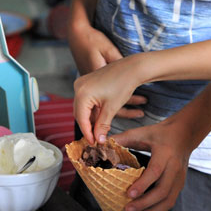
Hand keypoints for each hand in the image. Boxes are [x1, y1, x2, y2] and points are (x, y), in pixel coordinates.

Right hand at [68, 24, 146, 140]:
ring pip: (84, 108)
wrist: (132, 67)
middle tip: (97, 139)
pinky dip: (94, 110)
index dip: (87, 133)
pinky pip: (87, 100)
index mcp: (82, 94)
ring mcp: (82, 83)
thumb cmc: (123, 85)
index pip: (81, 119)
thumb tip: (98, 141)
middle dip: (89, 127)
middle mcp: (78, 87)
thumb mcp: (111, 109)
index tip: (94, 143)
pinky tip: (103, 118)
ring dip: (93, 119)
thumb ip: (102, 126)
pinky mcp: (88, 82)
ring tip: (102, 130)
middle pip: (80, 113)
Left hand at [112, 120, 192, 210]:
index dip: (142, 185)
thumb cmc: (160, 134)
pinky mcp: (180, 185)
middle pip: (162, 191)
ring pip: (168, 200)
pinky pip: (170, 202)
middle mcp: (175, 168)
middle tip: (127, 210)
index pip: (155, 172)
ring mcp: (180, 178)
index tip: (128, 194)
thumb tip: (101, 144)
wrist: (184, 135)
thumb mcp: (141, 132)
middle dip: (145, 203)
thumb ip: (122, 139)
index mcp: (165, 153)